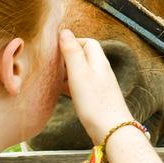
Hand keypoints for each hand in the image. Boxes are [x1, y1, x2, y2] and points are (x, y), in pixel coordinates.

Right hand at [59, 29, 133, 143]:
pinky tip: (61, 92)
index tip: (55, 49)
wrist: (111, 131)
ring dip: (67, 72)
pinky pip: (82, 87)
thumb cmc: (95, 102)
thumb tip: (64, 31)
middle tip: (52, 64)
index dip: (72, 42)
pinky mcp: (97, 100)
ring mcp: (100, 86)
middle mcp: (101, 71)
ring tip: (53, 77)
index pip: (88, 42)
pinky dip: (70, 86)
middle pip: (84, 57)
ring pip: (82, 72)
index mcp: (99, 61)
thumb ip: (72, 52)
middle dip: (67, 57)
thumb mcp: (79, 73)